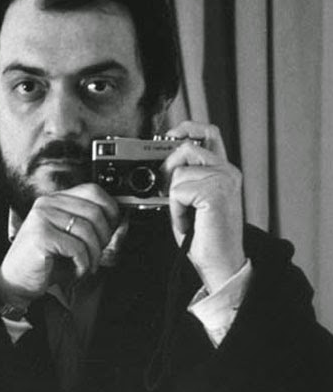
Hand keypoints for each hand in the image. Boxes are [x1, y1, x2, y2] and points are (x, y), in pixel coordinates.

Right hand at [0, 183, 119, 305]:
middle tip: (97, 254)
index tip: (113, 228)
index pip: (92, 190)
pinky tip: (75, 271)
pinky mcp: (41, 235)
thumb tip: (120, 222)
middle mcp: (47, 204)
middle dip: (104, 238)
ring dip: (93, 255)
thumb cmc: (46, 260)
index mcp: (55, 199)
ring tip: (87, 265)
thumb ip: (89, 225)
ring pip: (87, 231)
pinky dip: (83, 264)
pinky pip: (77, 248)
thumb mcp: (70, 237)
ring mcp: (42, 217)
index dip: (110, 209)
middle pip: (94, 212)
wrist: (16, 281)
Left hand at [163, 121, 245, 292]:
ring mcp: (224, 180)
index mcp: (224, 170)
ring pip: (178, 172)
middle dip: (169, 168)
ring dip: (173, 198)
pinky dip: (175, 209)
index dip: (187, 127)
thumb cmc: (206, 235)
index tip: (170, 135)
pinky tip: (189, 221)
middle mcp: (228, 171)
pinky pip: (178, 191)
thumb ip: (186, 177)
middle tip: (171, 195)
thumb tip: (163, 162)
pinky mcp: (215, 192)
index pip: (208, 132)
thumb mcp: (193, 200)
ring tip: (186, 215)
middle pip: (186, 147)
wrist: (221, 264)